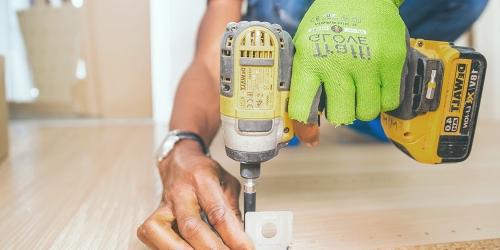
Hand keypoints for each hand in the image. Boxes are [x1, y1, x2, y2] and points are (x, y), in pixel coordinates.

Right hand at [137, 141, 252, 249]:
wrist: (179, 162)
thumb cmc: (203, 173)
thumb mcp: (227, 184)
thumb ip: (233, 210)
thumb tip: (242, 239)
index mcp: (201, 179)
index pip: (217, 212)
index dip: (233, 235)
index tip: (246, 248)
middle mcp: (180, 192)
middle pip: (191, 226)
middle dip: (211, 248)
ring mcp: (164, 206)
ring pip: (164, 233)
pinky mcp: (154, 218)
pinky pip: (155, 237)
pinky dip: (172, 248)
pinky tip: (188, 249)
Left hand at [289, 0, 407, 144]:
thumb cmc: (330, 23)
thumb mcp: (306, 46)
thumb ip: (304, 80)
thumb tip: (305, 124)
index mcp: (309, 60)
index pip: (302, 107)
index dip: (305, 126)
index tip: (309, 134)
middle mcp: (338, 63)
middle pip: (340, 116)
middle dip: (341, 113)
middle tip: (342, 99)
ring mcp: (367, 64)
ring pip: (366, 112)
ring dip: (362, 106)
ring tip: (360, 87)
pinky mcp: (392, 62)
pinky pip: (389, 102)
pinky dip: (383, 99)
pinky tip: (376, 84)